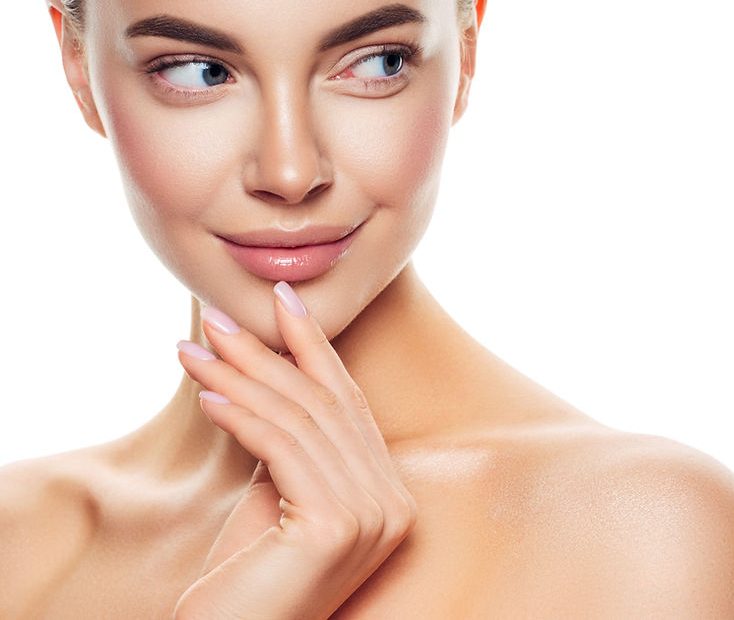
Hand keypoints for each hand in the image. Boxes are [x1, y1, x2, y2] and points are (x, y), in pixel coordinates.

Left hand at [173, 282, 416, 618]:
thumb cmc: (246, 581)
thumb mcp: (276, 495)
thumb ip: (288, 442)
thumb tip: (265, 369)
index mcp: (388, 494)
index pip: (347, 402)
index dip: (314, 345)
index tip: (280, 300)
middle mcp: (392, 503)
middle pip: (322, 404)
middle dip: (266, 352)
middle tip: (216, 317)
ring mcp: (371, 517)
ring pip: (299, 421)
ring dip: (239, 378)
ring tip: (193, 351)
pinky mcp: (335, 528)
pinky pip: (282, 451)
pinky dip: (241, 416)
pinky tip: (205, 396)